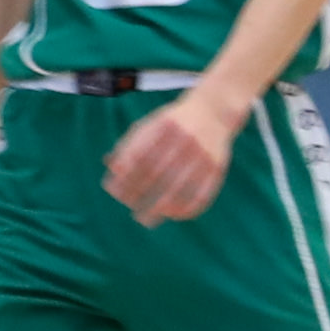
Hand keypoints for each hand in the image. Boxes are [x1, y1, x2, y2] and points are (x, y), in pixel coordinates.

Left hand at [103, 92, 242, 223]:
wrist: (214, 110)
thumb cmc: (172, 122)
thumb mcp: (149, 125)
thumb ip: (129, 144)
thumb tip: (111, 168)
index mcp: (163, 125)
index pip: (139, 154)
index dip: (125, 174)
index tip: (113, 190)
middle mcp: (184, 138)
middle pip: (158, 172)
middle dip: (141, 194)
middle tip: (131, 211)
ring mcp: (203, 153)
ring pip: (180, 186)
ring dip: (162, 207)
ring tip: (148, 220)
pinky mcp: (218, 166)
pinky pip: (203, 191)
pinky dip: (188, 207)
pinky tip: (174, 215)